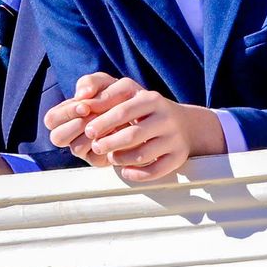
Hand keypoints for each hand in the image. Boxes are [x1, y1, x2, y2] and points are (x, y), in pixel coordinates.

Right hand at [45, 72, 122, 164]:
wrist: (136, 110)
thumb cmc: (114, 94)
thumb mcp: (103, 83)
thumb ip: (90, 82)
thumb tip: (81, 95)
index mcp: (64, 116)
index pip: (51, 119)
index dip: (66, 113)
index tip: (85, 107)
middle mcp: (69, 134)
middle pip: (58, 137)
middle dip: (77, 125)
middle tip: (95, 116)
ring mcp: (82, 149)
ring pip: (76, 148)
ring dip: (93, 133)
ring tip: (109, 122)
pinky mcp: (97, 159)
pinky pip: (95, 157)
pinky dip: (106, 143)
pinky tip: (117, 132)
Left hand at [77, 81, 226, 180]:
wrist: (185, 124)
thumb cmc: (145, 109)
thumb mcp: (130, 94)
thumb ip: (104, 92)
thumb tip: (82, 102)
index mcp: (152, 99)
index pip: (123, 110)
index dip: (102, 121)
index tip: (87, 130)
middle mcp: (166, 117)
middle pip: (132, 134)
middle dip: (109, 143)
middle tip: (95, 146)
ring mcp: (174, 137)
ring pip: (142, 154)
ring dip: (121, 158)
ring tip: (110, 157)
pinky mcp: (178, 156)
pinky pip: (155, 171)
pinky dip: (136, 173)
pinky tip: (125, 170)